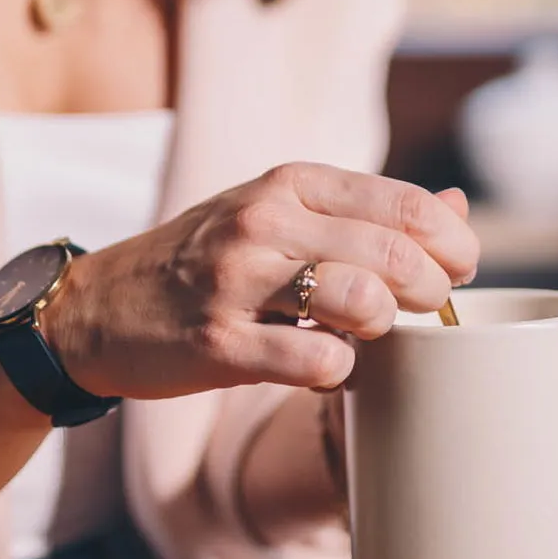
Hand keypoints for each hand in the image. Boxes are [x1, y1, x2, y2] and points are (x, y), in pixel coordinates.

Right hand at [46, 162, 479, 399]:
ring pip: (361, 303)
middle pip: (396, 256)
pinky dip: (338, 375)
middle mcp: (265, 221)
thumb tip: (458, 209)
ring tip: (367, 338)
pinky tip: (325, 370)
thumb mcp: (279, 215)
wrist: (99, 306)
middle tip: (426, 315)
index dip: (453, 245)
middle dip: (432, 295)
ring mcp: (236, 280)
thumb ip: (365, 212)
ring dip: (384, 332)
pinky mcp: (216, 342)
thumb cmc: (207, 262)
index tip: (458, 273)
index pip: (405, 203)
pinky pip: (315, 363)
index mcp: (289, 183)